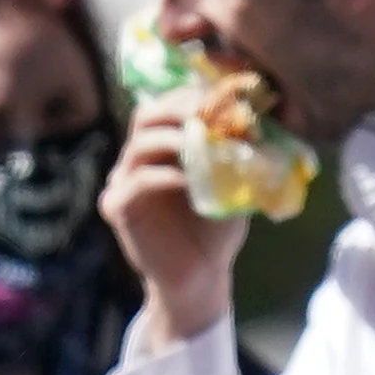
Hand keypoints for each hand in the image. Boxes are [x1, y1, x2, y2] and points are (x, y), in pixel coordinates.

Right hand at [102, 92, 247, 341]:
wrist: (201, 277)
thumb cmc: (215, 231)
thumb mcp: (231, 183)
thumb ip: (234, 152)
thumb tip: (257, 117)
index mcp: (160, 149)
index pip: (166, 107)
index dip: (191, 97)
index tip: (222, 99)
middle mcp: (136, 160)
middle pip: (145, 115)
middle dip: (178, 109)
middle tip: (207, 114)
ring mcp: (122, 182)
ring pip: (140, 145)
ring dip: (174, 139)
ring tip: (203, 143)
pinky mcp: (117, 208)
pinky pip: (138, 182)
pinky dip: (166, 177)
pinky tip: (189, 182)